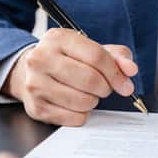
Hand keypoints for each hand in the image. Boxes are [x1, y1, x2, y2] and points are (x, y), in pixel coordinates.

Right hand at [3, 28, 137, 125]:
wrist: (27, 72)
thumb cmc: (64, 59)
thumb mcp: (88, 49)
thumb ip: (115, 56)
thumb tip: (130, 69)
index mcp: (57, 38)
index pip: (97, 56)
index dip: (116, 73)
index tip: (125, 84)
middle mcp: (41, 58)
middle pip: (91, 80)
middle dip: (105, 88)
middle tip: (103, 88)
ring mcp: (35, 84)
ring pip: (83, 101)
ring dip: (93, 101)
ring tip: (87, 93)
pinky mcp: (36, 107)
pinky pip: (73, 118)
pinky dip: (82, 114)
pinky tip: (75, 104)